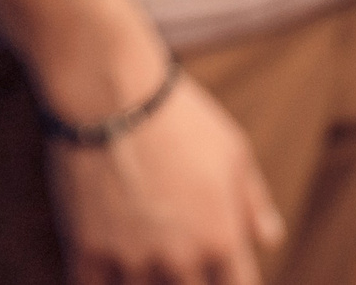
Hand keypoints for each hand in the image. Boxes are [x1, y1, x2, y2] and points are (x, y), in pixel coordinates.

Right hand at [45, 62, 283, 284]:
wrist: (109, 91)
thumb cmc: (177, 116)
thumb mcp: (232, 151)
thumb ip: (253, 201)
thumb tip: (270, 238)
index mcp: (221, 240)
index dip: (228, 282)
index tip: (217, 271)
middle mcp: (180, 260)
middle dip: (188, 281)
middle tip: (172, 249)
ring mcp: (131, 259)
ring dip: (144, 280)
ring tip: (140, 251)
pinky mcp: (86, 251)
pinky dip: (101, 282)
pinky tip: (102, 272)